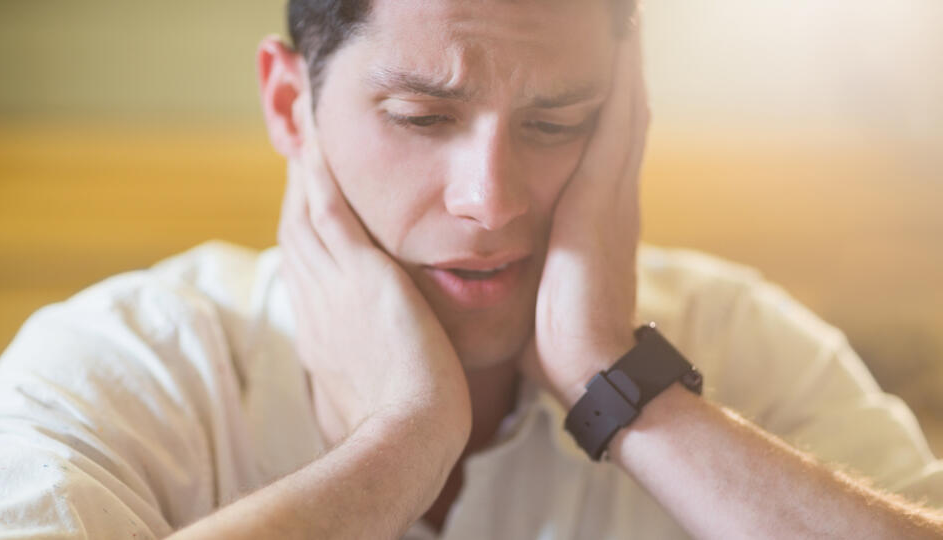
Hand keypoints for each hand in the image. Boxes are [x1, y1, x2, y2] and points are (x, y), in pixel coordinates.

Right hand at [278, 93, 471, 451]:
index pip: (305, 270)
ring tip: (304, 132)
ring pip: (305, 214)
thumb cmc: (400, 430)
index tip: (305, 208)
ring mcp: (332, 286)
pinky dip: (319, 174)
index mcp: (319, 333)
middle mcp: (315, 304)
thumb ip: (366, 376)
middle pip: (295, 234)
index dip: (302, 235)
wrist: (407, 437)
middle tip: (297, 155)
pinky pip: (329, 210)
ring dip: (301, 172)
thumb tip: (370, 379)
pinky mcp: (360, 274)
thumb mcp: (369, 399)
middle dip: (293, 193)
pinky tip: (317, 142)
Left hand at [520, 25, 649, 407]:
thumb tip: (495, 263)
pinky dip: (621, 85)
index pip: (597, 146)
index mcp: (593, 217)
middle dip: (617, 73)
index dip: (599, 106)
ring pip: (622, 113)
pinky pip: (618, 126)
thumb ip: (531, 265)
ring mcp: (614, 196)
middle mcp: (611, 198)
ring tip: (624, 21)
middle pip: (618, 118)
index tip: (586, 68)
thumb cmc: (558, 339)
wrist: (589, 369)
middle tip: (617, 25)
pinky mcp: (605, 200)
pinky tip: (620, 48)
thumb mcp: (540, 290)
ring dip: (623, 67)